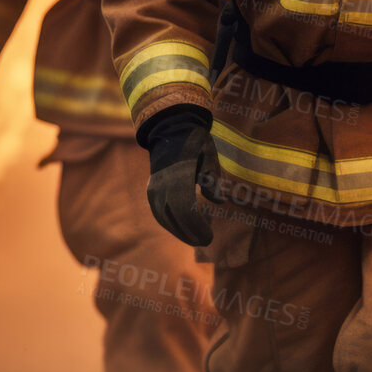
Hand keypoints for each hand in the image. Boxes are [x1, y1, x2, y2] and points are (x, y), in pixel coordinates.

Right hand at [144, 108, 220, 246]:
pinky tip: (182, 230)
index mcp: (179, 176)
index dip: (197, 227)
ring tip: (196, 239)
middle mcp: (163, 185)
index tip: (210, 236)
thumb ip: (213, 178)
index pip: (186, 210)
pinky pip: (159, 213)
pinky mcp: (151, 191)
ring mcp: (154, 188)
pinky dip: (171, 224)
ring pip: (164, 218)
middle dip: (191, 233)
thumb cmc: (195, 143)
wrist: (170, 130)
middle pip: (175, 218)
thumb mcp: (209, 155)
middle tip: (207, 241)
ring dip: (180, 232)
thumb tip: (219, 201)